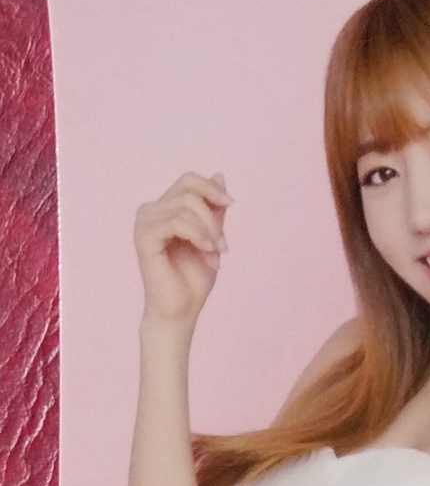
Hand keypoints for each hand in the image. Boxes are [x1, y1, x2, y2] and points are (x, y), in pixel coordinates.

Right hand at [134, 171, 232, 325]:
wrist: (181, 310)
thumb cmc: (193, 278)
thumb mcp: (212, 236)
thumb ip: (214, 208)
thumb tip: (219, 174)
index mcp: (163, 209)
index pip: (188, 181)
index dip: (211, 188)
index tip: (229, 203)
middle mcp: (150, 211)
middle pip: (189, 190)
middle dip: (212, 215)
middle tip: (223, 245)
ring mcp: (144, 223)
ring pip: (185, 205)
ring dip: (208, 229)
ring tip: (215, 253)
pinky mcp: (144, 237)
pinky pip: (176, 221)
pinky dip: (198, 235)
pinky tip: (207, 251)